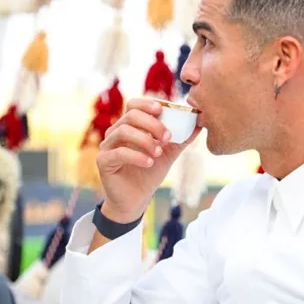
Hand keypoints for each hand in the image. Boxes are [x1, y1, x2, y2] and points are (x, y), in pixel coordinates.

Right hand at [96, 98, 200, 222]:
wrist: (136, 199)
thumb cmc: (149, 173)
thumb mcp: (169, 153)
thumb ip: (181, 139)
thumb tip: (199, 124)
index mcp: (129, 126)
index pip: (134, 105)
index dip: (147, 104)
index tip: (162, 110)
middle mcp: (116, 132)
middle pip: (130, 115)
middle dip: (152, 124)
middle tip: (168, 137)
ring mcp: (107, 146)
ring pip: (123, 131)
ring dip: (145, 140)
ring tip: (159, 152)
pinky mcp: (103, 161)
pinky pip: (119, 153)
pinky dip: (137, 156)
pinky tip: (149, 163)